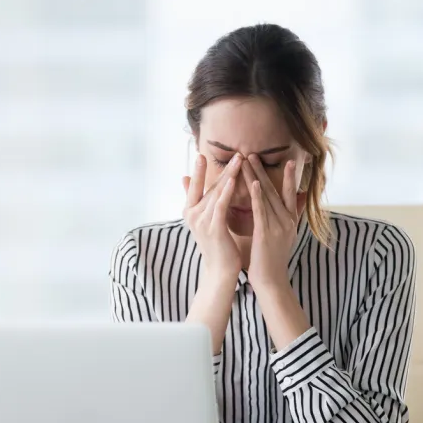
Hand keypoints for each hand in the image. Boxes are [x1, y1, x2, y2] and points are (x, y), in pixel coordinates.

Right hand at [182, 153, 242, 281]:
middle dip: (222, 169)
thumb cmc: (216, 244)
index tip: (201, 154)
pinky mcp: (214, 228)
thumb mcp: (203, 219)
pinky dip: (226, 192)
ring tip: (239, 160)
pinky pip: (221, 206)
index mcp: (190, 211)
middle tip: (234, 152)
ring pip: (216, 193)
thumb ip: (196, 199)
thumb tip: (183, 178)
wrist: (220, 270)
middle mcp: (192, 215)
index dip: (198, 170)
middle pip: (208, 186)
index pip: (194, 186)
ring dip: (228, 175)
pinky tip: (233, 181)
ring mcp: (202, 221)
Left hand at [242, 155, 298, 291]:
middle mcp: (287, 221)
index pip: (290, 194)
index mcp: (290, 222)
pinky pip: (261, 210)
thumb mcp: (282, 238)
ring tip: (247, 160)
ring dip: (256, 177)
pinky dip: (257, 196)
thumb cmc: (271, 260)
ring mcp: (278, 226)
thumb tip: (290, 207)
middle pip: (276, 190)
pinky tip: (253, 183)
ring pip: (267, 196)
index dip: (289, 178)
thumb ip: (284, 220)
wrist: (271, 282)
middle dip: (264, 171)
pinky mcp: (266, 233)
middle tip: (254, 153)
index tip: (289, 161)